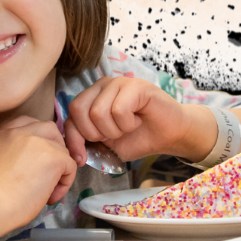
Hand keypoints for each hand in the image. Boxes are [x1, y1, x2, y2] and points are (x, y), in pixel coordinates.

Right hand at [0, 116, 76, 212]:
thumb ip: (12, 154)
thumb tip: (34, 162)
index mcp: (2, 135)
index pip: (27, 123)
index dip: (38, 139)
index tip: (36, 158)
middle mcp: (19, 133)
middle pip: (49, 129)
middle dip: (54, 148)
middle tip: (49, 171)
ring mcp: (38, 142)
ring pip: (62, 149)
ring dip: (60, 169)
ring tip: (47, 190)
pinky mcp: (53, 156)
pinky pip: (70, 165)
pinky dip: (65, 182)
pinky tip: (50, 196)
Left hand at [64, 77, 197, 162]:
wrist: (170, 135)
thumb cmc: (138, 137)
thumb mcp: (106, 144)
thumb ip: (87, 140)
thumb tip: (72, 152)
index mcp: (91, 97)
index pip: (70, 115)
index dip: (74, 139)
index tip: (81, 158)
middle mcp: (101, 85)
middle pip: (79, 111)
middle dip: (95, 134)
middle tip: (115, 135)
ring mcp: (118, 82)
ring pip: (98, 112)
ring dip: (115, 130)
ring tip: (128, 126)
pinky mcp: (135, 85)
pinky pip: (118, 110)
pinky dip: (127, 124)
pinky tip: (137, 120)